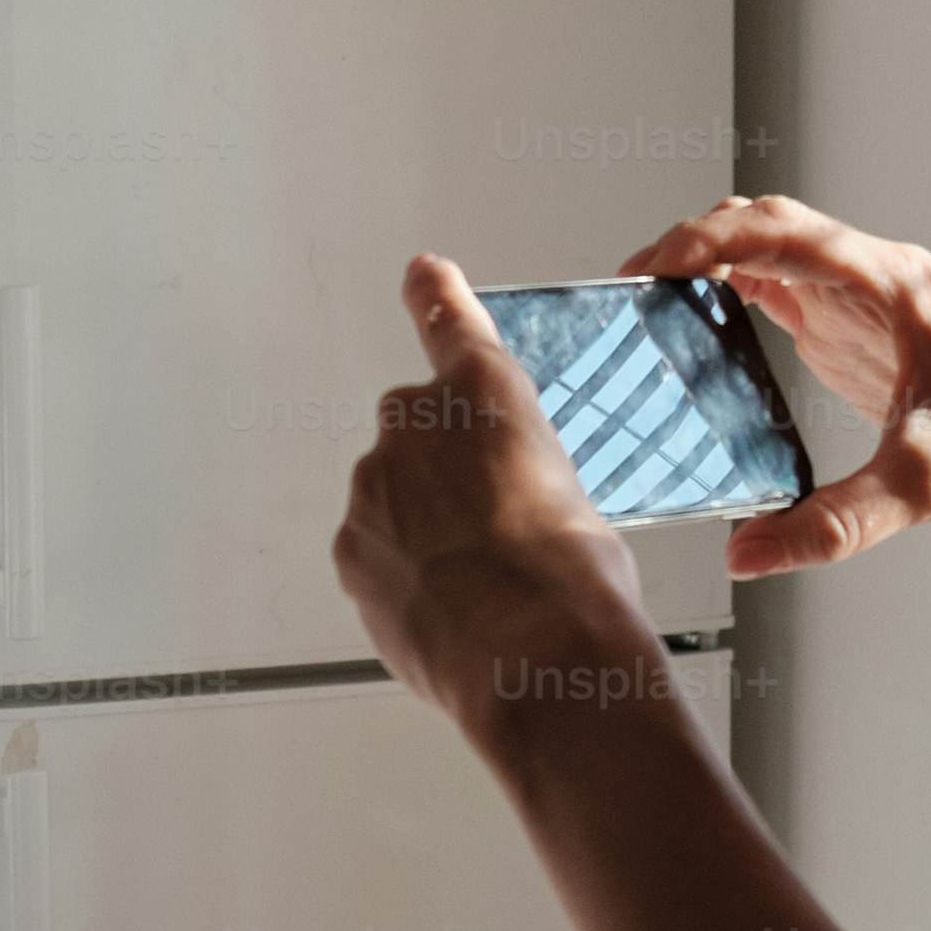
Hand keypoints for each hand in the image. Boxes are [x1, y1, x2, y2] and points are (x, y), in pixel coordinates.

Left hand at [335, 255, 669, 736]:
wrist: (534, 655)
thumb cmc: (575, 582)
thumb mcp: (581, 502)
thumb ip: (525, 478)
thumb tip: (515, 513)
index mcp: (486, 393)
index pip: (450, 320)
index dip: (436, 295)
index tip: (422, 274)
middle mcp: (416, 424)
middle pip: (418, 434)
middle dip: (446, 474)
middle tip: (499, 532)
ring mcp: (374, 486)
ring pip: (392, 498)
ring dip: (424, 530)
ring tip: (482, 585)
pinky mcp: (349, 548)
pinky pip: (374, 552)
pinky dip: (402, 575)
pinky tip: (449, 609)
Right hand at [619, 194, 930, 579]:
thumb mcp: (921, 492)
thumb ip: (831, 524)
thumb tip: (747, 555)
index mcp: (896, 285)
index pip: (784, 232)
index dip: (708, 240)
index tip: (651, 269)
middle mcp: (878, 277)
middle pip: (767, 222)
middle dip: (693, 242)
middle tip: (631, 288)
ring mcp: (865, 298)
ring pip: (769, 245)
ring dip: (707, 260)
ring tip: (647, 302)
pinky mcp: (857, 329)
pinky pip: (780, 285)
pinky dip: (730, 289)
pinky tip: (694, 325)